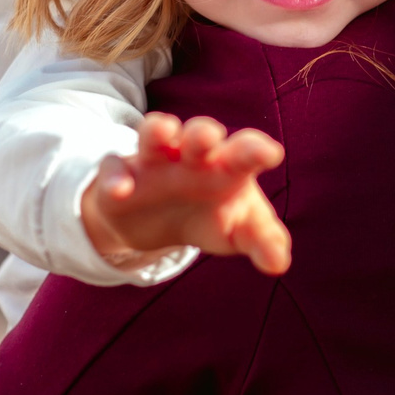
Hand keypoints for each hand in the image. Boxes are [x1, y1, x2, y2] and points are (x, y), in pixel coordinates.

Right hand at [80, 112, 291, 276]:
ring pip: (154, 134)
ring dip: (158, 131)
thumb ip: (262, 241)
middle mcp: (191, 157)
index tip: (270, 155)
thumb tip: (279, 263)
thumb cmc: (212, 214)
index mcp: (228, 166)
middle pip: (199, 135)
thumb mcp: (239, 230)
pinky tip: (121, 190)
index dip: (255, 150)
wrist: (158, 220)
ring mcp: (154, 162)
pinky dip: (115, 177)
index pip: (244, 151)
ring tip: (163, 134)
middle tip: (209, 138)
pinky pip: (114, 168)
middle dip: (203, 133)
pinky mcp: (121, 176)